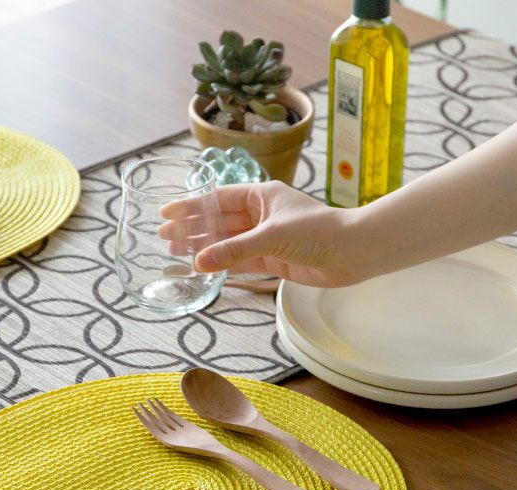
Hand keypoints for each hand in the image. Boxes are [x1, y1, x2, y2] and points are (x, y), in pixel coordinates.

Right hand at [158, 181, 374, 287]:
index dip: (191, 206)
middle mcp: (260, 214)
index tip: (167, 213)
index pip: (217, 199)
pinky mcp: (272, 259)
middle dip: (192, 229)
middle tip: (164, 238)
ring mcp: (265, 238)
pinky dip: (221, 264)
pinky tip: (202, 267)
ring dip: (203, 248)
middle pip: (218, 221)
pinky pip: (239, 261)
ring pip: (226, 242)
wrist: (351, 252)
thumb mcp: (271, 236)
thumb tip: (199, 261)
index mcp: (260, 195)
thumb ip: (233, 250)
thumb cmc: (317, 231)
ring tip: (176, 254)